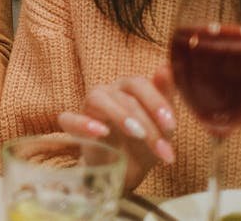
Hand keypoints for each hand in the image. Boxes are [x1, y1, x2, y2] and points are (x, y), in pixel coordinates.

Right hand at [57, 65, 176, 190]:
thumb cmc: (143, 144)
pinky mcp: (73, 126)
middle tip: (161, 147)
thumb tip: (168, 66)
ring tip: (138, 135)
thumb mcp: (162, 126)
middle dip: (147, 122)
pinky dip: (83, 123)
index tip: (171, 126)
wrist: (123, 173)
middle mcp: (107, 92)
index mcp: (128, 88)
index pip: (139, 84)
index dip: (156, 102)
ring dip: (120, 116)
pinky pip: (69, 118)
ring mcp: (88, 107)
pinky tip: (101, 132)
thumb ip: (166, 96)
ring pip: (98, 99)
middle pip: (124, 95)